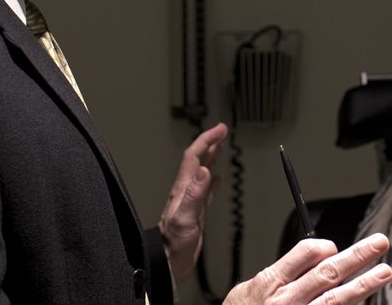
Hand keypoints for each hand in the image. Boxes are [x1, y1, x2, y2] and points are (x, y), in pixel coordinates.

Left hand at [159, 122, 227, 280]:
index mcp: (183, 188)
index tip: (220, 129)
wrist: (169, 262)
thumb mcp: (186, 217)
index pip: (194, 156)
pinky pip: (205, 190)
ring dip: (210, 157)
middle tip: (222, 131)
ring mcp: (190, 200)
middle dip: (209, 143)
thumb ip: (195, 194)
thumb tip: (206, 169)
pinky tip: (217, 180)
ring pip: (201, 172)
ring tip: (220, 147)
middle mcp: (186, 190)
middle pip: (197, 160)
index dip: (207, 140)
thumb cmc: (175, 243)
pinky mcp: (195, 212)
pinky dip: (212, 180)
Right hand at [223, 233, 391, 304]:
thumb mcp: (249, 290)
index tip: (335, 248)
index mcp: (271, 283)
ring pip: (337, 300)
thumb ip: (279, 273)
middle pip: (328, 273)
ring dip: (364, 284)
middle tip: (379, 243)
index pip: (305, 254)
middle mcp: (287, 301)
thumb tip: (312, 256)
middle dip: (357, 256)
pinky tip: (365, 301)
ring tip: (384, 271)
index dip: (325, 247)